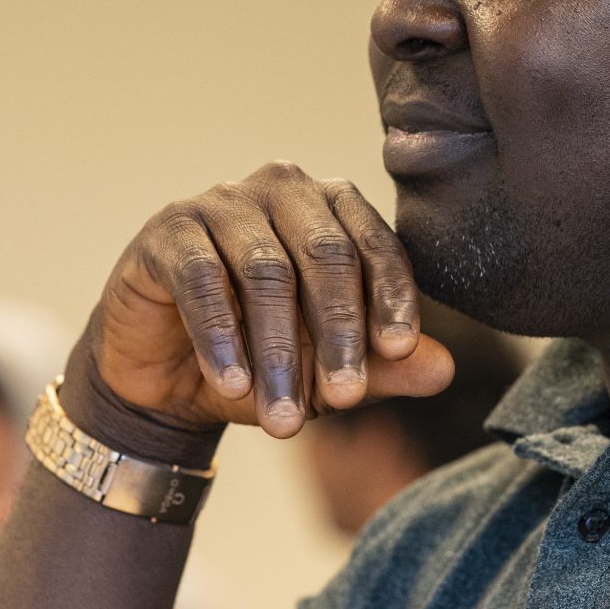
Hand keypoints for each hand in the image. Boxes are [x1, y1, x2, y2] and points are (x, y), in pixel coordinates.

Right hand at [70, 164, 454, 454]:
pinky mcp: (169, 231)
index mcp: (334, 209)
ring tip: (284, 419)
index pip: (376, 244)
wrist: (166, 380)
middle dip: (338, 332)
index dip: (391, 297)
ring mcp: (221, 203)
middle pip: (326, 253)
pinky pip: (201, 279)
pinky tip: (232, 386)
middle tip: (342, 399)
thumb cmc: (259, 360)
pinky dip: (220, 338)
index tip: (399, 351)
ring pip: (266, 270)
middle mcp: (283, 190)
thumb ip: (382, 368)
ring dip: (278, 351)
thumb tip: (442, 368)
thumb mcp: (324, 373)